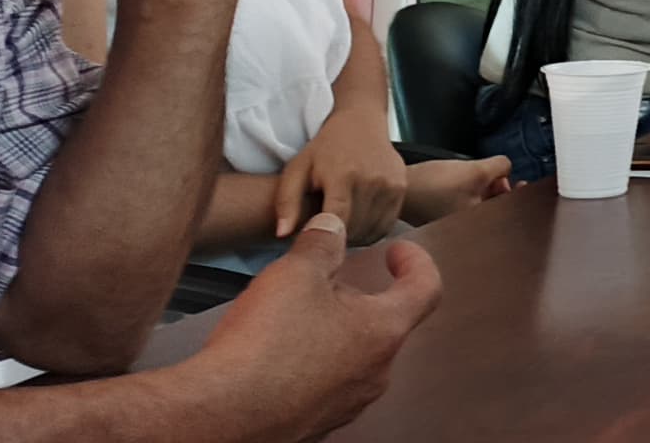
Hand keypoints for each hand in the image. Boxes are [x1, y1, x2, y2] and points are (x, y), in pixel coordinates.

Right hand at [181, 213, 440, 438]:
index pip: (426, 289)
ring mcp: (348, 403)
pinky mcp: (316, 423)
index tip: (397, 250)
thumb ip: (321, 244)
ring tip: (286, 317)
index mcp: (384, 331)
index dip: (417, 262)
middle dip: (352, 297)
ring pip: (350, 355)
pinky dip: (307, 364)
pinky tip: (271, 355)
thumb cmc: (266, 343)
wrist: (223, 415)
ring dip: (328, 331)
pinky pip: (321, 385)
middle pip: (379, 323)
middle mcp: (376, 373)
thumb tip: (332, 225)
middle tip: (315, 282)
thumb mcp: (295, 274)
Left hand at [273, 112, 408, 243]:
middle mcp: (372, 181)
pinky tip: (357, 222)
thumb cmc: (325, 146)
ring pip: (371, 232)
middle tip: (324, 231)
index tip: (313, 238)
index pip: (336, 223)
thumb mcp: (297, 167)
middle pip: (354, 231)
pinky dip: (370, 231)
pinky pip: (386, 225)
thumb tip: (282, 234)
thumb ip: (286, 201)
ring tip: (340, 226)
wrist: (361, 121)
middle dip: (336, 238)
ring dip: (354, 237)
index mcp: (343, 175)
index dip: (323, 237)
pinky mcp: (401, 188)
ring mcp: (391, 185)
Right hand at [400, 157, 513, 223]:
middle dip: (499, 189)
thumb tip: (507, 166)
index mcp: (478, 226)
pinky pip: (465, 202)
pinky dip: (469, 191)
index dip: (517, 196)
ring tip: (478, 175)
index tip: (522, 184)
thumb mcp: (475, 171)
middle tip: (497, 176)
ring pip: (480, 203)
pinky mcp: (443, 216)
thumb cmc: (430, 187)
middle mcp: (467, 230)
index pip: (507, 214)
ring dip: (484, 188)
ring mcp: (454, 224)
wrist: (398, 188)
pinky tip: (463, 180)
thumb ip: (500, 167)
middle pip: (494, 208)